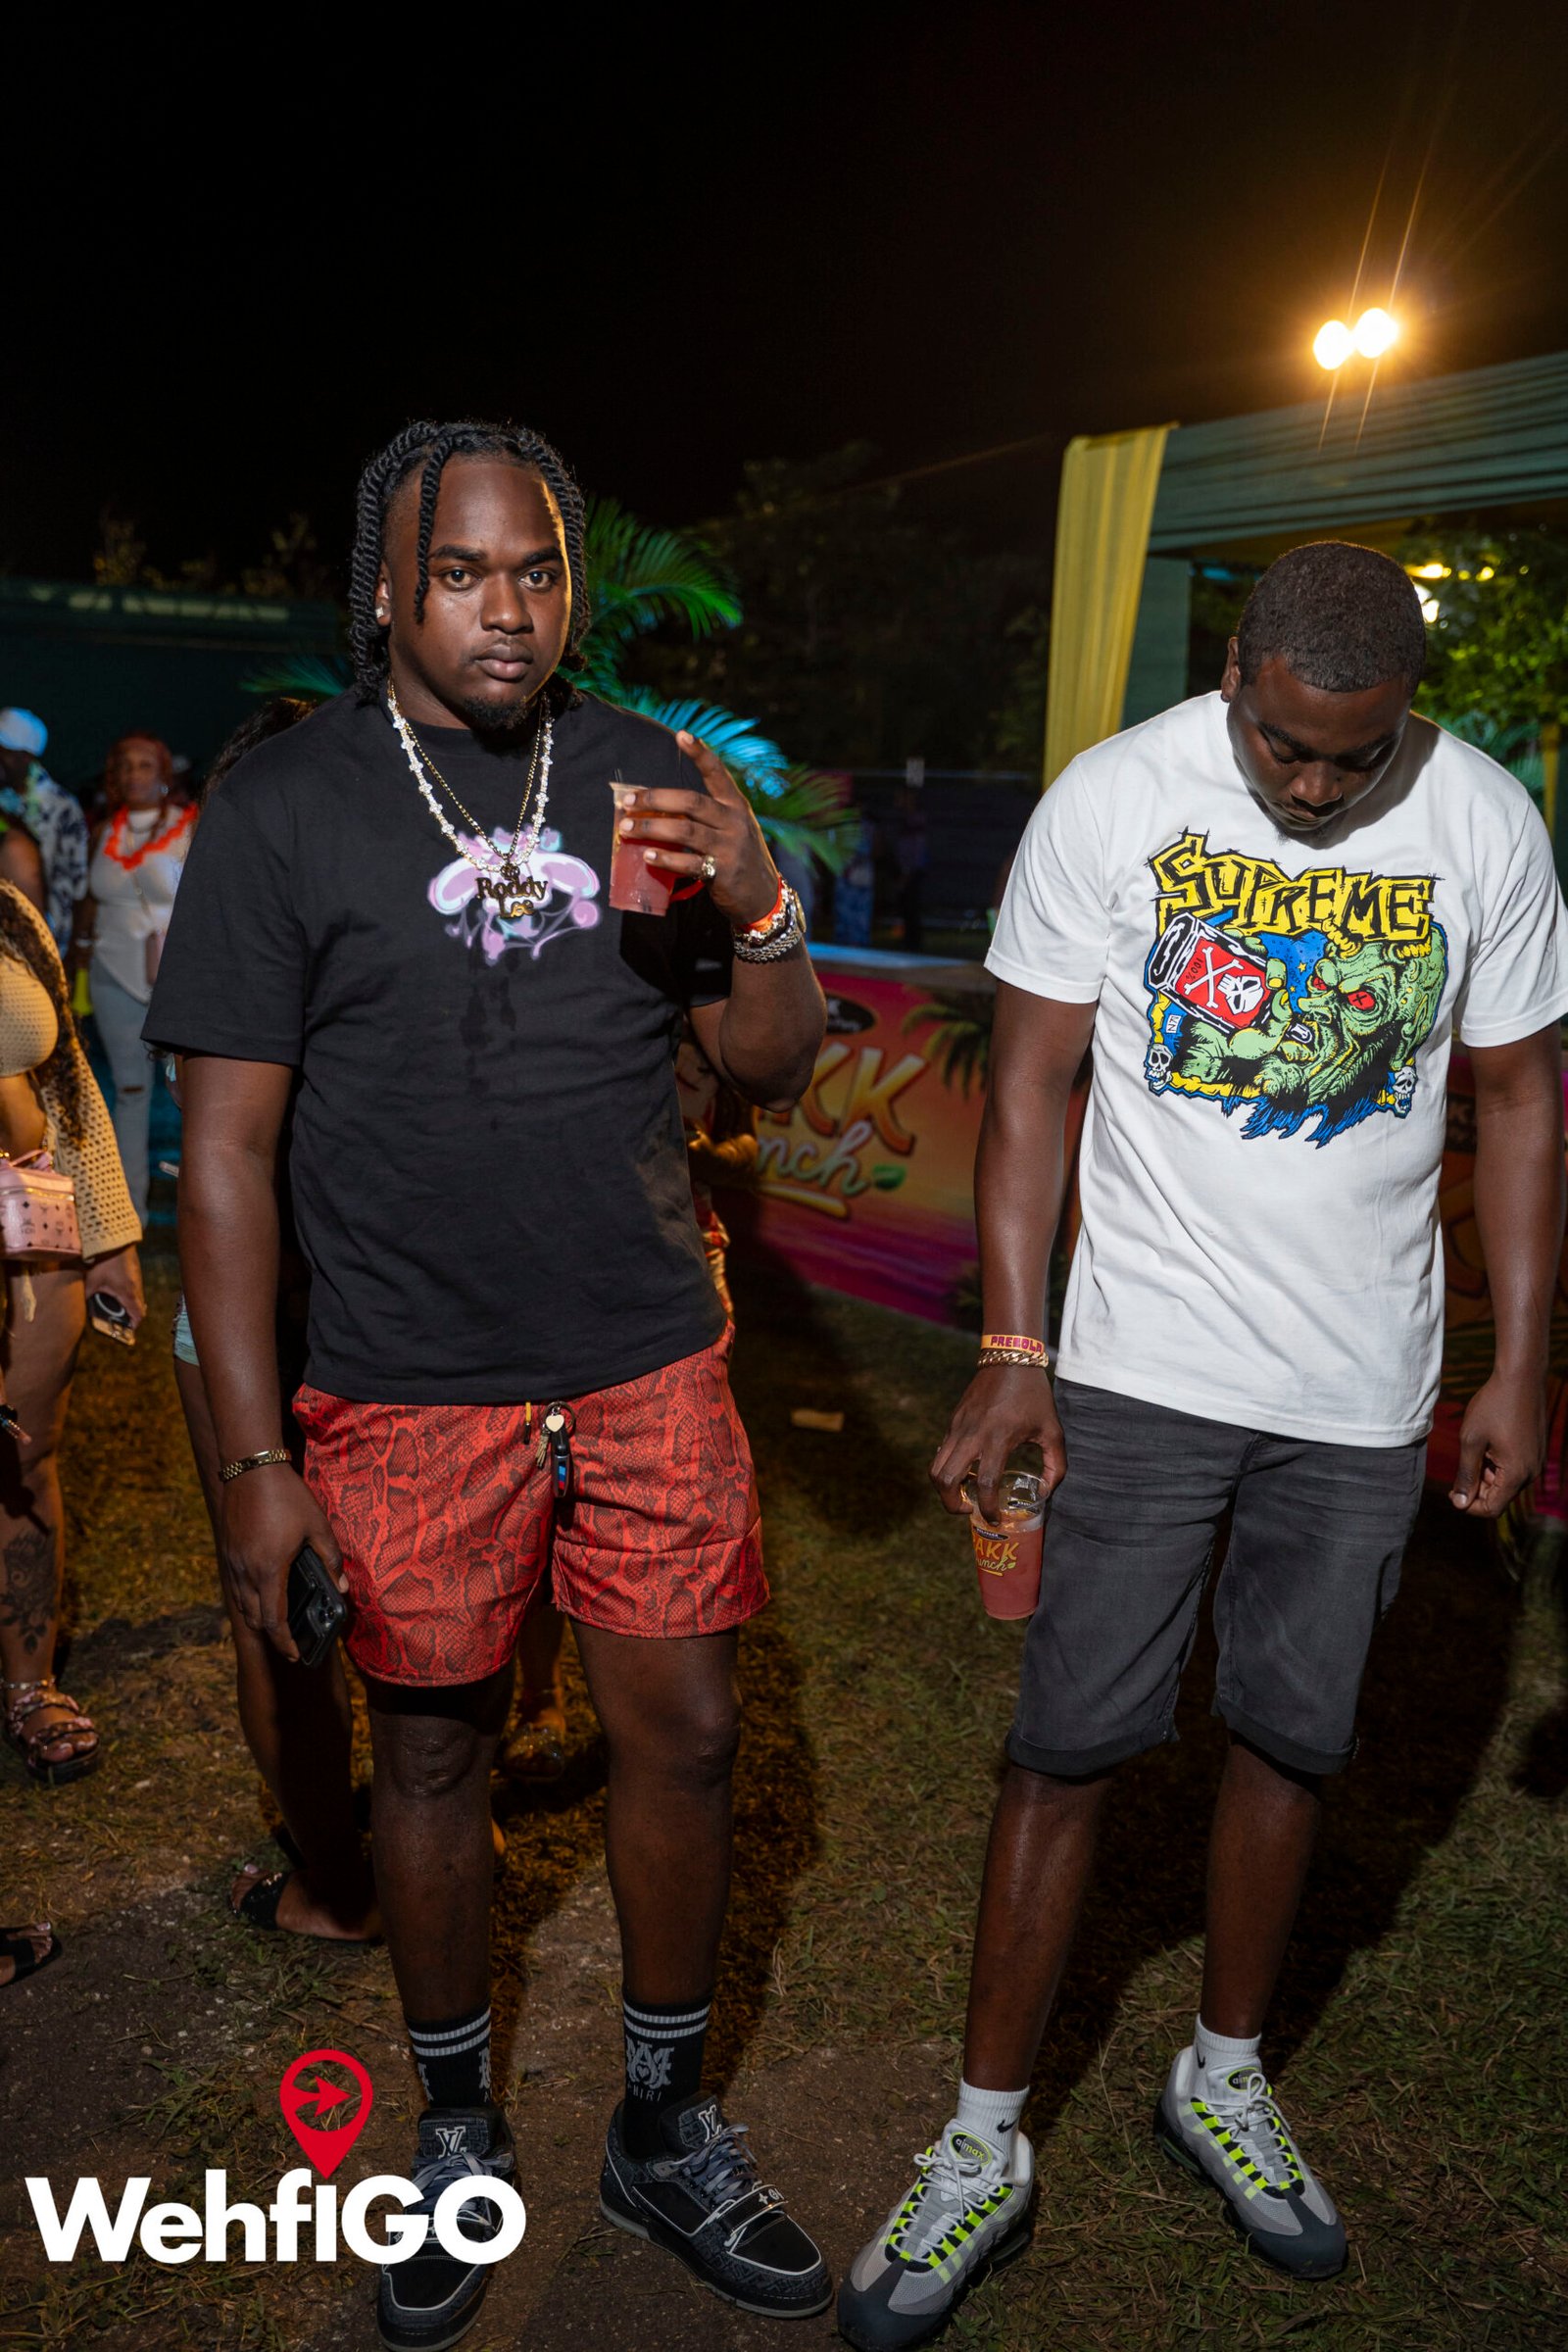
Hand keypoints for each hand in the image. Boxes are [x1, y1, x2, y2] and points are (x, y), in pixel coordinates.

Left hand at [85, 1244, 145, 1327]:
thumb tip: (79, 1306)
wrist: (114, 1237)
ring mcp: (137, 1276)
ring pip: (136, 1295)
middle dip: (130, 1314)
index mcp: (128, 1293)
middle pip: (139, 1306)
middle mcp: (136, 1286)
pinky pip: (134, 1285)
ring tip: (114, 1304)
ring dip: (128, 1302)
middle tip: (118, 1319)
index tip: (127, 1329)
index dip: (134, 1325)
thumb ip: (86, 1296)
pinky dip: (126, 1291)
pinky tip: (114, 1287)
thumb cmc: (103, 1259)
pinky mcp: (134, 1269)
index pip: (138, 1315)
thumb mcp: (91, 1280)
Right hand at [219, 1464, 345, 1662]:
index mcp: (269, 1570)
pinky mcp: (226, 1550)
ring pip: (242, 1604)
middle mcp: (246, 1572)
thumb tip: (342, 1587)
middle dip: (272, 1634)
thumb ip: (330, 1559)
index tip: (295, 1655)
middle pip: (255, 1618)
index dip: (285, 1643)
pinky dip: (248, 1598)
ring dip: (259, 1616)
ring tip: (278, 1619)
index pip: (274, 1621)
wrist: (249, 1467)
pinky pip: (235, 1586)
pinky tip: (263, 1590)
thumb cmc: (286, 1495)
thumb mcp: (317, 1525)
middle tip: (290, 1640)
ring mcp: (232, 1561)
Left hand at [614, 732, 779, 928]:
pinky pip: (689, 863)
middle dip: (655, 799)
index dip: (700, 753)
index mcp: (736, 805)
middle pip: (690, 802)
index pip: (717, 773)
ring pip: (685, 831)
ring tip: (627, 828)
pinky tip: (648, 856)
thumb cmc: (739, 858)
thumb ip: (706, 816)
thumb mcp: (732, 829)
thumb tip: (658, 809)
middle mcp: (734, 821)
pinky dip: (666, 859)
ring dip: (652, 827)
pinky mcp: (723, 872)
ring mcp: (729, 847)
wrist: (764, 897)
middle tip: (627, 802)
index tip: (681, 735)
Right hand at [931, 1364, 1064, 1525]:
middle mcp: (972, 1435)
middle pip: (945, 1479)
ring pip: (936, 1467)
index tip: (995, 1519)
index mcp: (998, 1438)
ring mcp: (957, 1427)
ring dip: (945, 1488)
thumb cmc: (1034, 1395)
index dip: (987, 1508)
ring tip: (964, 1494)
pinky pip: (942, 1452)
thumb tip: (1045, 1493)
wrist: (1008, 1359)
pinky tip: (969, 1470)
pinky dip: (949, 1469)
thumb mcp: (1052, 1431)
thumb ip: (1054, 1466)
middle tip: (969, 1511)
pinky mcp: (952, 1422)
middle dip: (952, 1504)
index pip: (984, 1483)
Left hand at [1450, 1369, 1545, 1516]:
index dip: (1468, 1505)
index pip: (1492, 1508)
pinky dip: (1497, 1465)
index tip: (1451, 1491)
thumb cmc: (1493, 1406)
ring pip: (1506, 1483)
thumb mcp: (1471, 1440)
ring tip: (1474, 1449)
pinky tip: (1487, 1445)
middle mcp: (1531, 1472)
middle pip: (1499, 1497)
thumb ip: (1465, 1474)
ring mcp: (1536, 1462)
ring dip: (1486, 1475)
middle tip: (1459, 1467)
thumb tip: (1460, 1504)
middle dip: (1476, 1489)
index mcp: (1516, 1474)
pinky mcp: (1535, 1452)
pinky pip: (1515, 1469)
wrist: (1520, 1378)